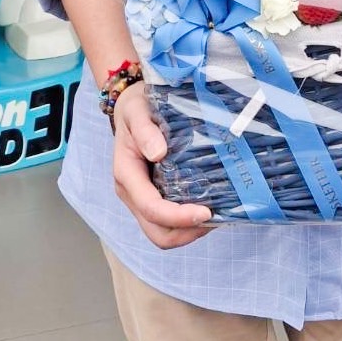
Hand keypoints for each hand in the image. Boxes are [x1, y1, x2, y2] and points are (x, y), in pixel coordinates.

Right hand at [111, 82, 212, 248]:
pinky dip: (187, 223)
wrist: (129, 107)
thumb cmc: (135, 108)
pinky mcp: (153, 195)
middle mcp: (132, 193)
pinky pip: (168, 222)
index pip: (151, 207)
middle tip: (214, 218)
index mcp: (126, 175)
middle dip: (186, 233)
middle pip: (156, 233)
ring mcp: (141, 197)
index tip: (205, 212)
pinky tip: (207, 207)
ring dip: (188, 231)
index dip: (178, 216)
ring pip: (163, 232)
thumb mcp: (137, 111)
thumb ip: (145, 130)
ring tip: (215, 216)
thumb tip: (159, 152)